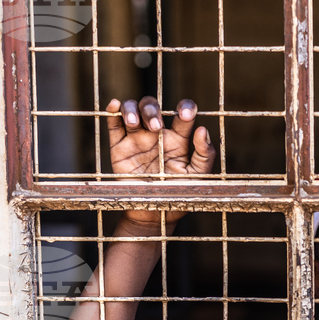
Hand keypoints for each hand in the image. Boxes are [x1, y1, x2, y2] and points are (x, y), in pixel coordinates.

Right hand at [107, 96, 215, 225]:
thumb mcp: (197, 176)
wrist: (153, 214)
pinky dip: (112, 111)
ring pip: (132, 109)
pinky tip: (115, 105)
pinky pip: (113, 124)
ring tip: (135, 123)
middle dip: (153, 111)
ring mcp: (137, 138)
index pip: (182, 113)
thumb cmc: (177, 194)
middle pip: (152, 106)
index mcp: (178, 139)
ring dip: (133, 109)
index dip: (185, 106)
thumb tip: (202, 129)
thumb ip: (205, 155)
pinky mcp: (119, 146)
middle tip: (156, 128)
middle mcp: (157, 134)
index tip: (184, 114)